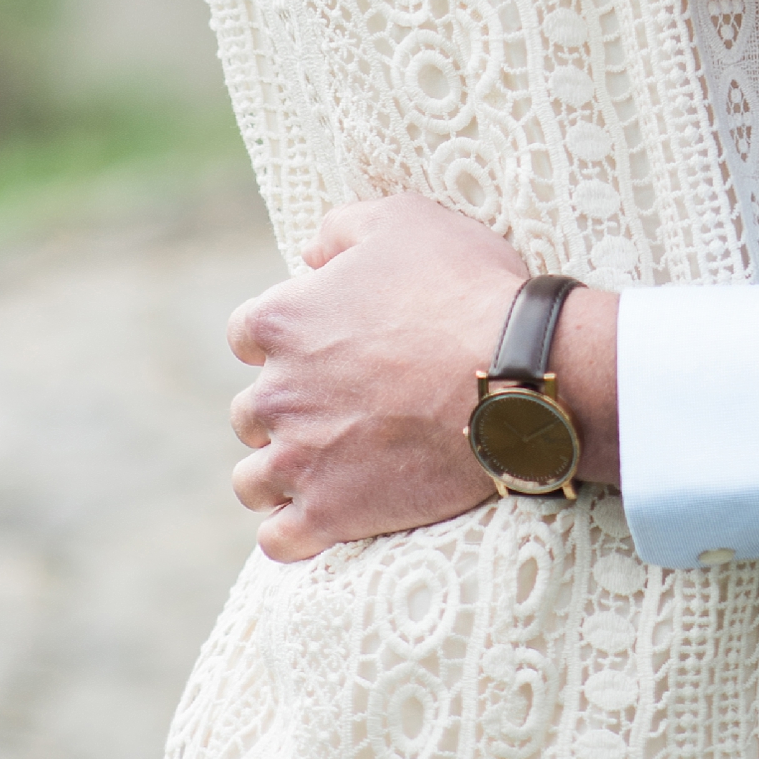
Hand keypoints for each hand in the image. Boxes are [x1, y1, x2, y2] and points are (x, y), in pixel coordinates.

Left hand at [226, 193, 617, 560]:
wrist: (512, 375)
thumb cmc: (462, 288)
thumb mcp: (403, 219)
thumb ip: (341, 228)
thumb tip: (310, 255)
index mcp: (283, 321)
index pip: (247, 333)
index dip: (285, 335)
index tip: (323, 343)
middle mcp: (276, 393)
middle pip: (249, 410)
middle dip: (285, 408)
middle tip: (339, 405)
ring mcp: (299, 460)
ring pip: (253, 480)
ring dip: (279, 472)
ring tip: (324, 466)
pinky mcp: (330, 514)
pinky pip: (278, 539)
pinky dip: (293, 531)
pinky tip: (322, 516)